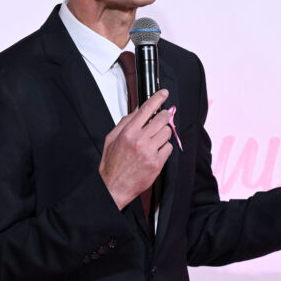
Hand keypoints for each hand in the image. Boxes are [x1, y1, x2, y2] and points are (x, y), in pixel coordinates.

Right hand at [100, 89, 172, 209]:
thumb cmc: (112, 164)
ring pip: (167, 133)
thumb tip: (137, 110)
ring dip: (164, 133)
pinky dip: (164, 147)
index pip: (146, 109)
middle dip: (164, 116)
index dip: (157, 98)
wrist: (114, 186)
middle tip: (162, 118)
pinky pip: (169, 148)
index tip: (164, 93)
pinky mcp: (157, 163)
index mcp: (128, 133)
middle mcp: (140, 141)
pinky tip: (155, 151)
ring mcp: (150, 152)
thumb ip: (125, 122)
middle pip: (161, 119)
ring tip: (155, 138)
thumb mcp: (112, 138)